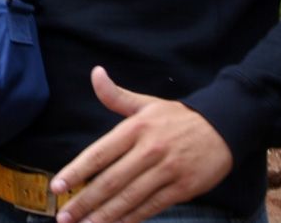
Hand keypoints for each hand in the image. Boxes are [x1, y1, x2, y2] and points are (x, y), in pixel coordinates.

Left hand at [50, 66, 232, 222]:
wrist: (222, 127)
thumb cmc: (176, 117)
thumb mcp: (145, 103)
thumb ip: (116, 95)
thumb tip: (95, 73)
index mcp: (135, 129)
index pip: (99, 154)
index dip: (77, 171)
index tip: (58, 186)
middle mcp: (148, 151)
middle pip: (111, 182)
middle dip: (85, 201)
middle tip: (64, 216)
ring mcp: (167, 172)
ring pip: (129, 199)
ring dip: (105, 216)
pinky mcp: (183, 189)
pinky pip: (152, 207)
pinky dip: (132, 219)